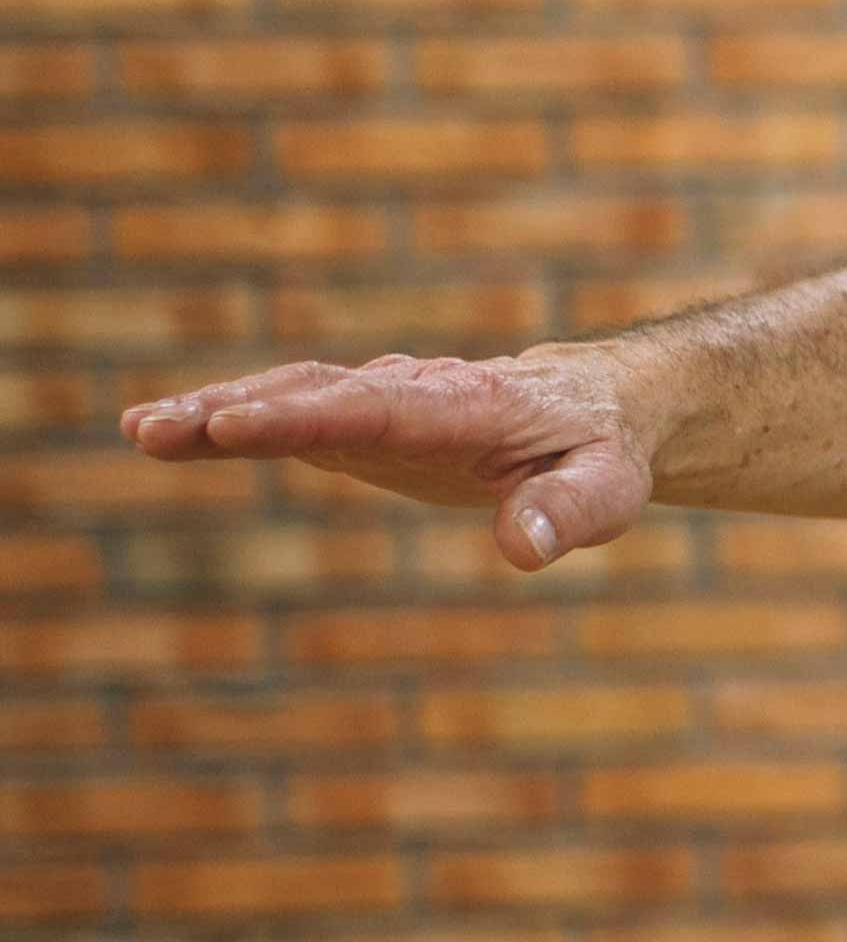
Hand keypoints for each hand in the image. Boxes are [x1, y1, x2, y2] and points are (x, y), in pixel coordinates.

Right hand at [118, 349, 654, 571]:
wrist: (600, 408)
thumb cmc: (604, 452)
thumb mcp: (609, 490)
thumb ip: (569, 514)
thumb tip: (522, 548)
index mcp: (470, 407)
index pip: (379, 409)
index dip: (307, 416)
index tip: (236, 424)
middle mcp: (413, 393)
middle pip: (316, 393)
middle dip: (238, 409)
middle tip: (160, 428)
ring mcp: (381, 403)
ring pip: (292, 395)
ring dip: (216, 411)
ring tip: (141, 432)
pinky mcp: (362, 422)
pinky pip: (289, 413)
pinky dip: (229, 422)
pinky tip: (165, 437)